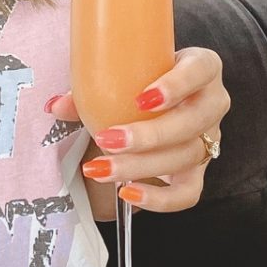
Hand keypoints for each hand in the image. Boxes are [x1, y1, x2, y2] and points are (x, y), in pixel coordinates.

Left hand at [48, 47, 229, 215]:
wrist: (159, 98)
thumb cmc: (142, 78)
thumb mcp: (123, 74)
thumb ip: (90, 87)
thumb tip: (54, 106)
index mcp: (202, 67)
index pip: (201, 70)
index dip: (176, 85)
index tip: (142, 98)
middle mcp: (212, 102)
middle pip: (191, 122)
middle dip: (148, 136)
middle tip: (106, 139)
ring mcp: (210, 138)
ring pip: (186, 157)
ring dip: (140, 166)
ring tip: (101, 168)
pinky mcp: (200, 170)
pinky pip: (188, 193)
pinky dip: (159, 199)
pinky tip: (127, 193)